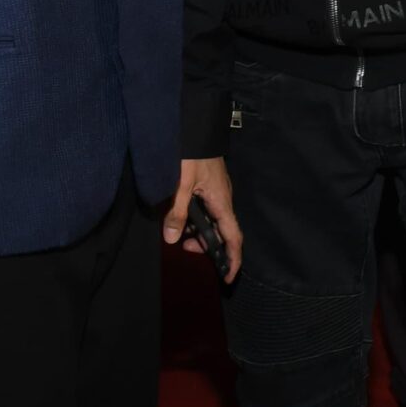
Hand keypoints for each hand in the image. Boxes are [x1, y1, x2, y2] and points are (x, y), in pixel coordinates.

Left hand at [164, 157, 243, 284]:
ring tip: (180, 234)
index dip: (232, 259)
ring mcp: (218, 193)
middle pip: (223, 232)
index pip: (233, 237)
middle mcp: (223, 199)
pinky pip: (208, 210)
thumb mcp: (180, 183)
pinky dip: (197, 220)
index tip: (227, 277)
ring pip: (214, 221)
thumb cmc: (192, 154)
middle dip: (208, 246)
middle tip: (186, 249)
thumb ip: (176, 211)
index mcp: (221, 202)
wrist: (196, 129)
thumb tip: (172, 239)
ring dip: (200, 232)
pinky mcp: (210, 187)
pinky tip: (182, 217)